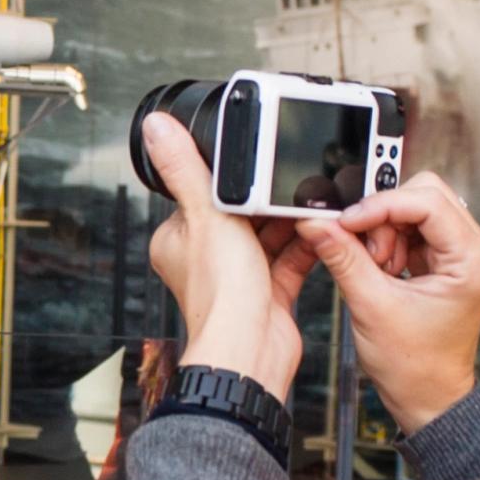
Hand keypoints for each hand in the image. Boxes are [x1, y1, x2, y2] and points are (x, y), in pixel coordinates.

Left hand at [141, 111, 309, 399]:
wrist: (252, 350)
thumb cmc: (220, 295)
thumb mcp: (205, 216)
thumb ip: (186, 169)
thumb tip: (157, 129)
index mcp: (179, 239)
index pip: (204, 194)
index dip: (232, 179)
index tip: (256, 162)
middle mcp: (207, 258)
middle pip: (243, 214)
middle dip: (269, 199)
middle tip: (292, 179)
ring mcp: (239, 276)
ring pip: (270, 236)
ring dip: (291, 221)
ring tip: (312, 201)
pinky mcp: (269, 292)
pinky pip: (291, 259)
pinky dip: (307, 245)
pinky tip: (321, 230)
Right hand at [296, 171, 479, 431]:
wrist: (428, 397)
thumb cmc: (415, 366)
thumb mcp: (371, 307)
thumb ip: (343, 258)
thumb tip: (317, 224)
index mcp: (471, 260)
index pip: (427, 202)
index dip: (381, 206)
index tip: (348, 221)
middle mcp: (474, 250)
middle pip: (424, 195)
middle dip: (384, 217)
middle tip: (365, 250)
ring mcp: (461, 253)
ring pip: (415, 208)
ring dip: (385, 231)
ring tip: (376, 268)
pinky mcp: (445, 260)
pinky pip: (412, 228)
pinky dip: (389, 242)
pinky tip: (382, 270)